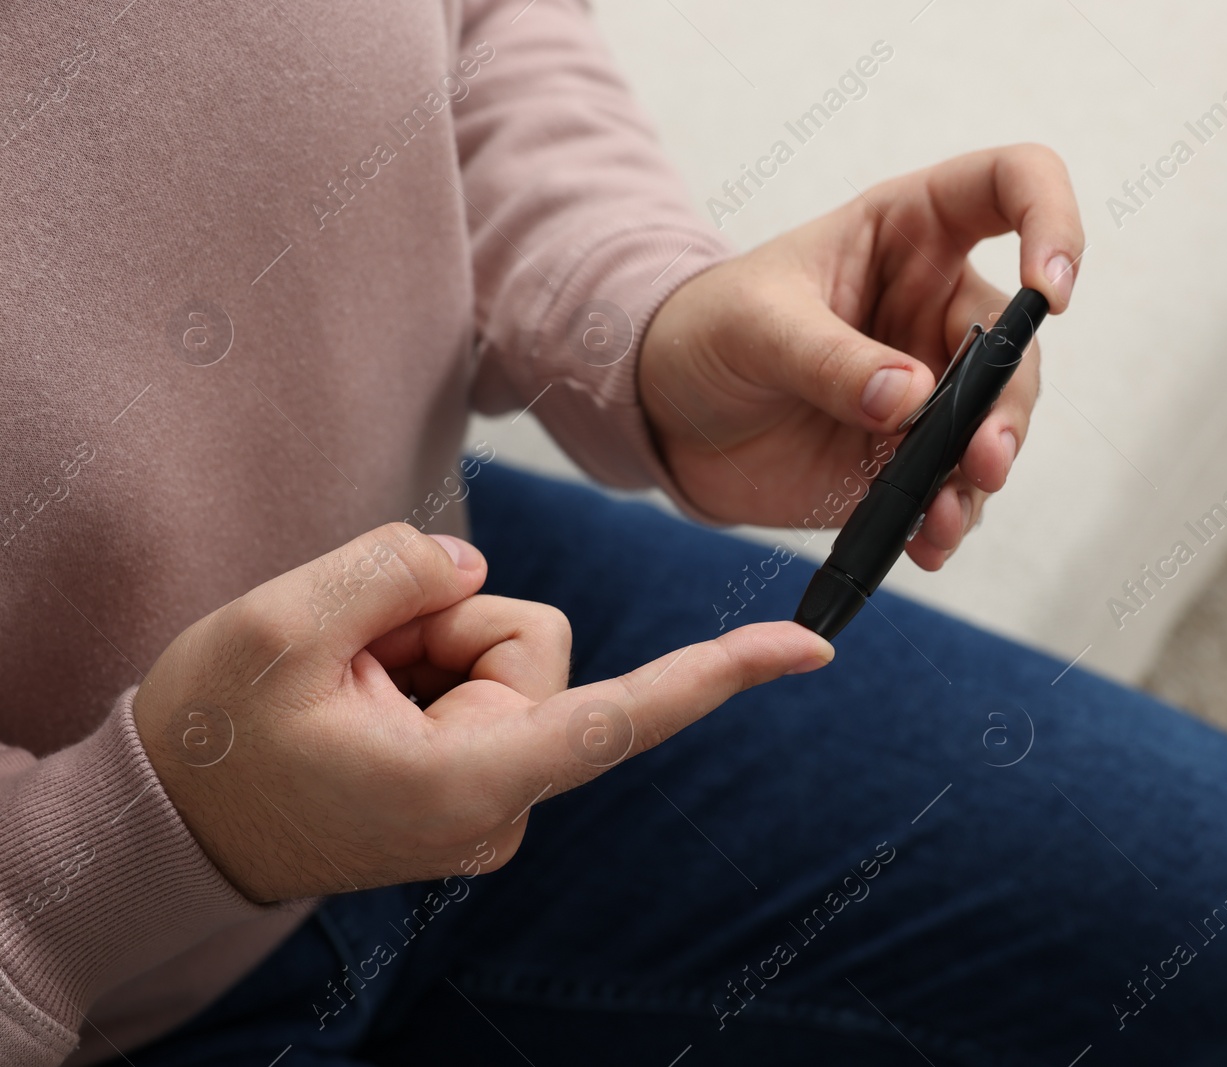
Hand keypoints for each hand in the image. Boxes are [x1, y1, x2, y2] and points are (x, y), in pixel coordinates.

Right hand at [132, 524, 832, 902]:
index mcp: (465, 783)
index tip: (810, 649)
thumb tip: (473, 566)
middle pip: (534, 641)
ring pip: (508, 652)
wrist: (167, 829)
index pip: (618, 715)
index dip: (718, 676)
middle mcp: (499, 804)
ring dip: (429, 642)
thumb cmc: (212, 738)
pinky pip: (483, 678)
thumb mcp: (277, 626)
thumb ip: (395, 568)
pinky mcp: (476, 780)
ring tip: (349, 687)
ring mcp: (489, 799)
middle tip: (350, 663)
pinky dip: (427, 663)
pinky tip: (364, 698)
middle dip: (449, 620)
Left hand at [640, 144, 1081, 569]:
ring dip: (983, 472)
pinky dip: (948, 519)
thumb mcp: (753, 327)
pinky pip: (955, 488)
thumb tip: (910, 400)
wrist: (668, 416)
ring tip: (946, 515)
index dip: (1052, 220)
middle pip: (1014, 339)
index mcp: (909, 230)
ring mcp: (931, 385)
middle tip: (981, 458)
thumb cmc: (707, 331)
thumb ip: (827, 358)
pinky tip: (928, 542)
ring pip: (997, 422)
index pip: (1011, 186)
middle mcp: (936, 305)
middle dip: (1008, 403)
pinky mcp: (912, 456)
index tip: (1049, 292)